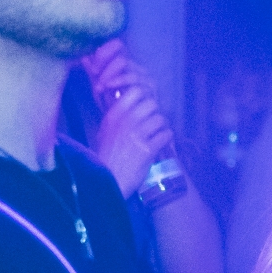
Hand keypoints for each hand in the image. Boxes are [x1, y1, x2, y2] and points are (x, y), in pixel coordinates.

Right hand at [84, 41, 175, 197]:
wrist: (107, 181)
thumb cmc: (105, 158)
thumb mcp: (104, 132)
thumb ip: (118, 118)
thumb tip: (132, 105)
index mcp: (114, 116)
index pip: (136, 91)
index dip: (145, 97)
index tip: (146, 106)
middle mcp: (125, 122)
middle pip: (152, 104)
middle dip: (155, 113)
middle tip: (153, 123)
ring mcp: (137, 135)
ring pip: (161, 119)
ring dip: (162, 127)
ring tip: (157, 135)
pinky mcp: (148, 149)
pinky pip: (167, 135)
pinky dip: (167, 139)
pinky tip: (161, 144)